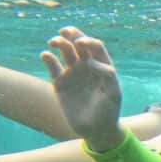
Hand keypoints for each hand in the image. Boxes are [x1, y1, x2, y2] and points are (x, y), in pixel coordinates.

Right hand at [41, 27, 124, 151]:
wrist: (96, 130)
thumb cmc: (109, 111)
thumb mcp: (114, 93)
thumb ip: (107, 74)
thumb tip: (90, 62)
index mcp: (102, 65)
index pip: (95, 46)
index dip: (88, 41)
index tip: (82, 43)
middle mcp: (87, 66)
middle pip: (78, 44)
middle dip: (72, 34)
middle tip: (65, 32)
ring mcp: (73, 73)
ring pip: (65, 52)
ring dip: (59, 43)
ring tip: (54, 42)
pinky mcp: (60, 83)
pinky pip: (52, 67)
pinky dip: (48, 59)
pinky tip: (46, 55)